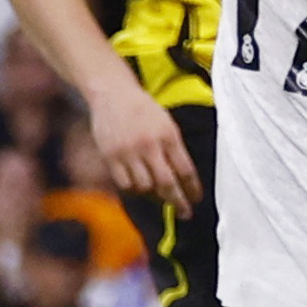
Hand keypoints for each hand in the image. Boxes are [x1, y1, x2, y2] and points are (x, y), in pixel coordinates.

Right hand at [86, 78, 199, 208]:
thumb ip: (174, 149)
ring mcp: (129, 152)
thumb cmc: (143, 109)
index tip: (196, 199)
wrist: (113, 93)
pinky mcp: (111, 156)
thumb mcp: (166, 123)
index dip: (192, 188)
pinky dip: (133, 189)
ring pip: (145, 187)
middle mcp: (149, 145)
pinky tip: (139, 187)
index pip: (185, 169)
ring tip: (158, 195)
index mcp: (168, 135)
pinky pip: (125, 184)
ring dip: (154, 196)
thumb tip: (183, 179)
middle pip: (167, 183)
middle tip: (185, 212)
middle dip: (178, 201)